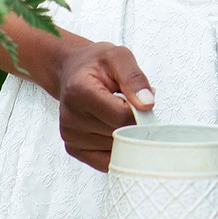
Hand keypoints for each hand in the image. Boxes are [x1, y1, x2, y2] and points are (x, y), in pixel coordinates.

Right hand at [48, 40, 154, 172]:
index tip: (140, 99)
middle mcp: (70, 117)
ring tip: (118, 114)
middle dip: (134, 122)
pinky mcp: (73, 149)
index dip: (139, 110)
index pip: (121, 116)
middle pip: (120, 134)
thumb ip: (134, 77)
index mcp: (79, 91)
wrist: (73, 72)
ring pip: (115, 149)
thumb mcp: (119, 57)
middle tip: (131, 105)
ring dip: (126, 135)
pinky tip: (115, 130)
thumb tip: (147, 104)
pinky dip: (118, 148)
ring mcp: (70, 136)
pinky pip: (106, 161)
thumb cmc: (97, 65)